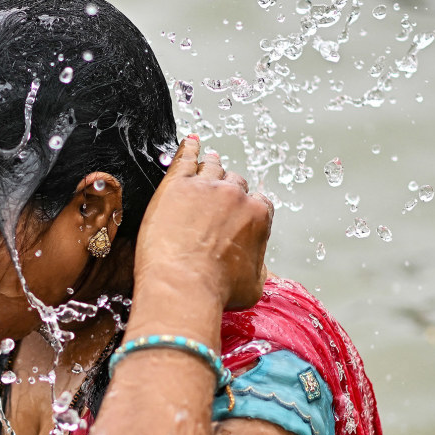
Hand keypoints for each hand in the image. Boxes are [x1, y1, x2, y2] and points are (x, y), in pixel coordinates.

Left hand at [133, 135, 273, 310]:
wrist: (182, 287)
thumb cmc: (216, 292)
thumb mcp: (253, 286)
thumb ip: (259, 266)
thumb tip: (257, 262)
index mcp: (258, 215)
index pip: (257, 202)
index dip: (245, 209)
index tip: (236, 214)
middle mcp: (235, 195)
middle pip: (234, 182)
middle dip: (227, 190)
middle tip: (217, 197)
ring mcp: (205, 186)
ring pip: (212, 167)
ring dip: (211, 165)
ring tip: (207, 160)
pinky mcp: (176, 185)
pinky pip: (185, 157)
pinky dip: (189, 148)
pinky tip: (189, 143)